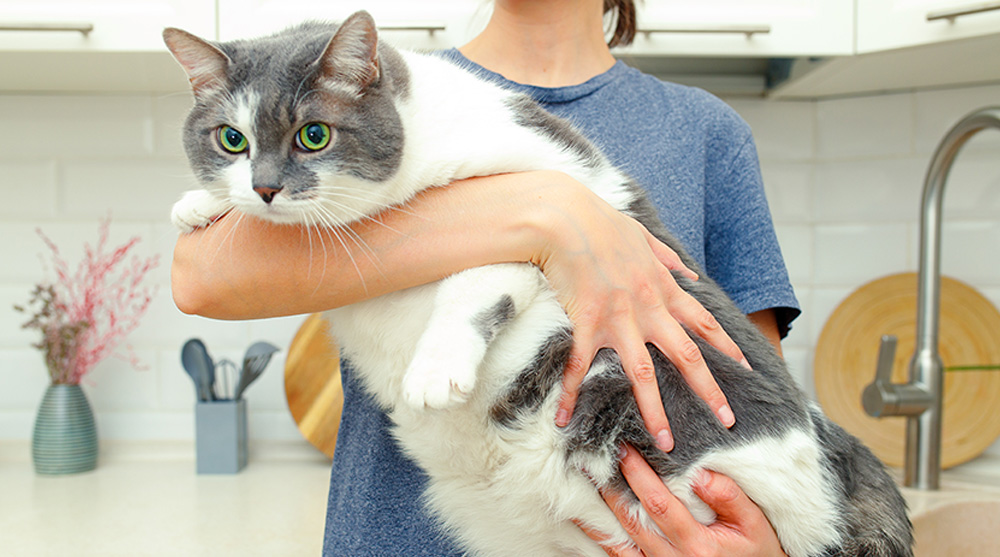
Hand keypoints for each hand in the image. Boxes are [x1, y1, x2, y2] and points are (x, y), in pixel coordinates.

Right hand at [532, 175, 744, 449]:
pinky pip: (579, 366)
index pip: (704, 323)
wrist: (565, 217)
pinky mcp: (586, 323)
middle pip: (687, 357)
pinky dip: (570, 393)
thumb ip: (669, 259)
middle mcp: (648, 309)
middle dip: (710, 392)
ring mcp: (618, 320)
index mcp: (662, 288)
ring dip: (655, 411)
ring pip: (643, 374)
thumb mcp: (644, 236)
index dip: (726, 348)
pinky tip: (563, 418)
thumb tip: (691, 275)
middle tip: (728, 421)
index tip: (746, 369)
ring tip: (666, 442)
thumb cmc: (601, 222)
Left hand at [581, 445, 786, 556]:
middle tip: (590, 460)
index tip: (624, 450)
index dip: (638, 476)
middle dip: (608, 488)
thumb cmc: (756, 551)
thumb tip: (698, 473)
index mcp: (698, 546)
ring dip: (595, 514)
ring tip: (577, 485)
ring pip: (617, 543)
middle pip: (630, 520)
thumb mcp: (754, 522)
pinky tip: (583, 520)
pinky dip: (599, 538)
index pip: (658, 504)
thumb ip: (728, 496)